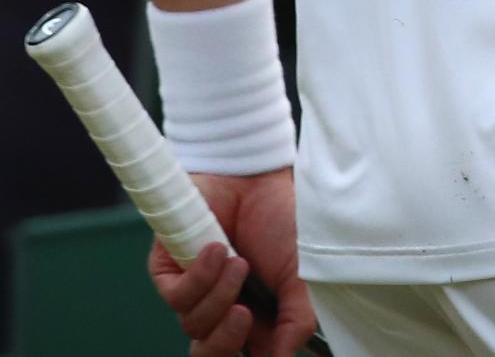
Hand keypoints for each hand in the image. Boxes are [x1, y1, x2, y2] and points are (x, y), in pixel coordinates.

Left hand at [148, 171, 317, 356]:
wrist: (258, 176)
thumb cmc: (285, 219)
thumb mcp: (304, 273)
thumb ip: (297, 319)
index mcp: (259, 315)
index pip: (244, 352)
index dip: (256, 355)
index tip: (270, 347)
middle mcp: (224, 308)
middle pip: (209, 353)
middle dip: (223, 342)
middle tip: (243, 317)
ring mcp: (197, 292)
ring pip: (194, 326)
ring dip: (219, 295)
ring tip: (240, 262)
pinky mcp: (171, 272)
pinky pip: (176, 297)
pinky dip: (199, 277)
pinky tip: (218, 249)